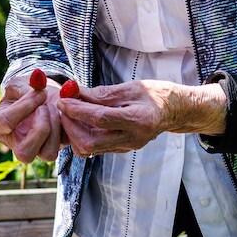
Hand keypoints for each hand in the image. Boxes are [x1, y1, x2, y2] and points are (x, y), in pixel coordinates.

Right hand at [0, 79, 64, 161]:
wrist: (39, 96)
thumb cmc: (23, 91)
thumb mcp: (19, 84)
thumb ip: (25, 87)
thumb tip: (40, 90)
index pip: (6, 122)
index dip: (25, 106)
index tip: (40, 93)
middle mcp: (15, 144)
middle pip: (25, 152)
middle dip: (41, 127)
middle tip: (45, 107)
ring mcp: (35, 148)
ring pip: (48, 154)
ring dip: (56, 128)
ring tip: (55, 108)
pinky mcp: (55, 146)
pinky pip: (65, 145)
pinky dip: (69, 127)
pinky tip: (65, 112)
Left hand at [58, 80, 225, 156]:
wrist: (174, 112)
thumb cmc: (155, 95)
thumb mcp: (132, 87)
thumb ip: (103, 93)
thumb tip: (75, 92)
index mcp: (138, 120)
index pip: (100, 119)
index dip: (77, 110)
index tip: (62, 99)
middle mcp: (132, 139)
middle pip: (90, 142)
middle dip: (70, 126)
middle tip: (62, 107)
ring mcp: (126, 147)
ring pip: (89, 149)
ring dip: (73, 132)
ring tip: (69, 112)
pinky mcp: (120, 149)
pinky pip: (94, 148)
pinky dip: (81, 135)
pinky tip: (79, 120)